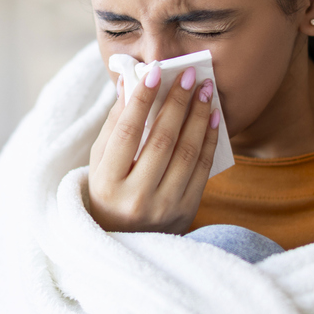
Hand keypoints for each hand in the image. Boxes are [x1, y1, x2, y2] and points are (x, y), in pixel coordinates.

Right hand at [87, 65, 220, 233]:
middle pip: (162, 140)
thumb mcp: (100, 161)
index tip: (155, 72)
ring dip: (199, 117)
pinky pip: (202, 169)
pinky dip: (210, 140)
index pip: (127, 133)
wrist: (124, 241)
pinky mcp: (186, 212)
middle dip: (178, 103)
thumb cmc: (108, 192)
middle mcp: (135, 198)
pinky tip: (213, 117)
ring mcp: (164, 208)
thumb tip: (129, 82)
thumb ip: (115, 123)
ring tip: (206, 91)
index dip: (142, 100)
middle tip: (189, 75)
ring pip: (186, 153)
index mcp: (107, 183)